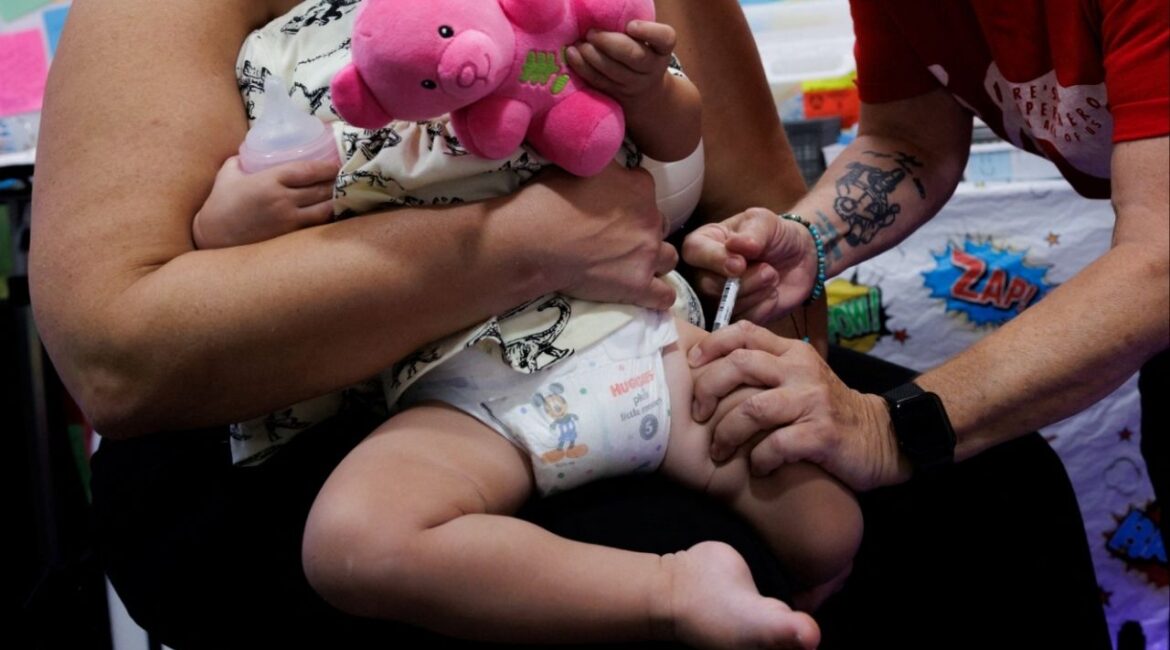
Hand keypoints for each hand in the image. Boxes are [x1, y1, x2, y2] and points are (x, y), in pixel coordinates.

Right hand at [192, 156, 337, 249]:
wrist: (212, 236)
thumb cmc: (219, 203)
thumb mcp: (228, 173)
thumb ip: (242, 159)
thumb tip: (253, 149)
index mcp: (269, 181)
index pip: (307, 170)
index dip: (326, 167)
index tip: (337, 163)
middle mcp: (283, 200)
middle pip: (320, 189)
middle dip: (336, 182)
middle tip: (347, 176)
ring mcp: (288, 220)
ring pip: (324, 209)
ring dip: (336, 200)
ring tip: (344, 194)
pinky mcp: (289, 236)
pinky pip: (315, 225)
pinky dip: (326, 217)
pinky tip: (332, 212)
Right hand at [529, 163, 677, 309]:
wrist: (535, 241)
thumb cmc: (549, 199)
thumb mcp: (580, 164)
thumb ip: (605, 165)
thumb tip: (606, 157)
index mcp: (639, 186)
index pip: (644, 188)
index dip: (628, 198)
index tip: (610, 206)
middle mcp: (650, 219)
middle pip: (659, 224)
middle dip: (644, 230)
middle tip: (618, 237)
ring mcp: (647, 254)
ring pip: (668, 258)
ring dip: (654, 260)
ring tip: (631, 264)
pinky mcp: (638, 285)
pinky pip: (663, 296)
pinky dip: (657, 295)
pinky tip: (644, 293)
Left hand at [565, 20, 675, 106]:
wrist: (646, 91)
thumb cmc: (642, 52)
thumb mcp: (647, 41)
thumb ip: (633, 28)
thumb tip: (602, 7)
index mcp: (662, 49)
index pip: (665, 38)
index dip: (648, 32)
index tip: (630, 25)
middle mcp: (651, 68)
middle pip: (634, 56)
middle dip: (609, 43)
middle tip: (591, 32)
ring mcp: (634, 84)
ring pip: (613, 71)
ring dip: (592, 55)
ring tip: (580, 43)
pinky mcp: (616, 94)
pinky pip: (598, 81)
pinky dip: (583, 67)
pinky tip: (572, 54)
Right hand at [682, 208, 819, 322]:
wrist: (800, 259)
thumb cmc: (776, 236)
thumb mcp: (766, 222)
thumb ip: (752, 232)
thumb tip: (735, 244)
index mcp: (703, 243)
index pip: (694, 252)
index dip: (715, 260)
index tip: (740, 263)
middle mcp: (703, 272)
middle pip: (707, 286)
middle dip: (743, 281)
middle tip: (769, 271)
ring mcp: (716, 298)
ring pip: (725, 306)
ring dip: (756, 293)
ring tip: (773, 277)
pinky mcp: (733, 317)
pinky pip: (742, 320)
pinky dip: (762, 307)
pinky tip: (772, 294)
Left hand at [688, 320, 909, 490]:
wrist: (880, 438)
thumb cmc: (826, 410)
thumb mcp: (799, 379)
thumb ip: (766, 370)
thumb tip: (710, 368)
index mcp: (792, 353)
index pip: (744, 332)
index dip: (711, 346)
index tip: (691, 367)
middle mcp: (801, 371)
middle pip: (739, 365)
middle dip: (708, 390)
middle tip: (699, 416)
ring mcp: (813, 401)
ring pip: (752, 409)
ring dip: (727, 434)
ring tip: (720, 452)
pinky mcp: (823, 434)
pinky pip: (776, 445)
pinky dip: (759, 460)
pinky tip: (758, 468)